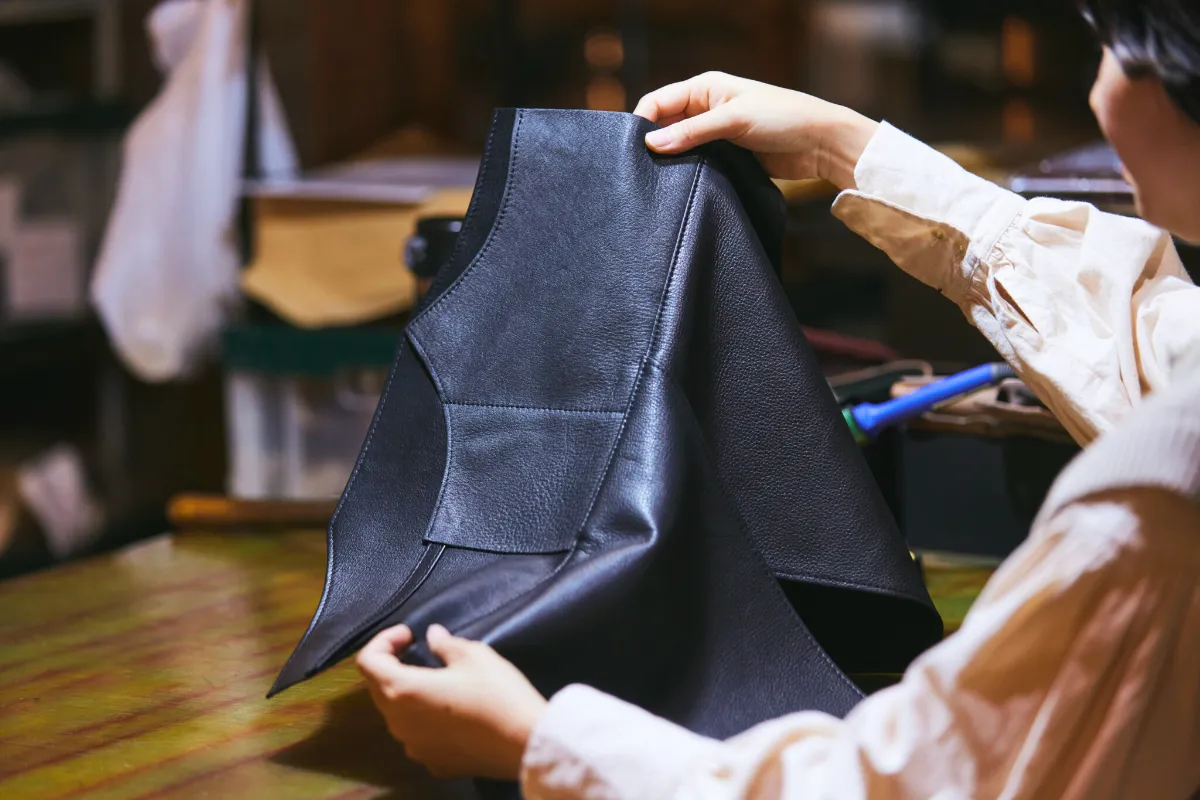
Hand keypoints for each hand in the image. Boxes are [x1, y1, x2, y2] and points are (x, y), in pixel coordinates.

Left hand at [355, 623, 548, 779]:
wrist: (525, 743)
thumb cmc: (497, 693)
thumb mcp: (473, 655)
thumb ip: (444, 643)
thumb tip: (432, 636)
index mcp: (402, 691)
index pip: (368, 661)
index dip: (383, 641)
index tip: (410, 634)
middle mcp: (399, 723)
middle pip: (378, 688)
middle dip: (392, 666)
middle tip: (418, 651)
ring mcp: (414, 747)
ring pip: (396, 715)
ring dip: (407, 694)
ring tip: (435, 681)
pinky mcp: (432, 763)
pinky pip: (417, 736)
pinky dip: (423, 719)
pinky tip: (450, 712)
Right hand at [633, 72, 878, 189]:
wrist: (821, 145)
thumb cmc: (784, 118)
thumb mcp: (733, 120)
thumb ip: (692, 132)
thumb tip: (651, 144)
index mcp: (705, 87)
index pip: (658, 101)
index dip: (643, 122)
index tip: (634, 149)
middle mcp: (706, 108)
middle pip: (665, 125)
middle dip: (654, 144)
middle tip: (643, 168)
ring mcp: (716, 134)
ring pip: (680, 147)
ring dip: (671, 161)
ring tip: (660, 180)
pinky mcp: (726, 156)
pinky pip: (697, 164)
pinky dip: (687, 172)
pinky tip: (680, 185)